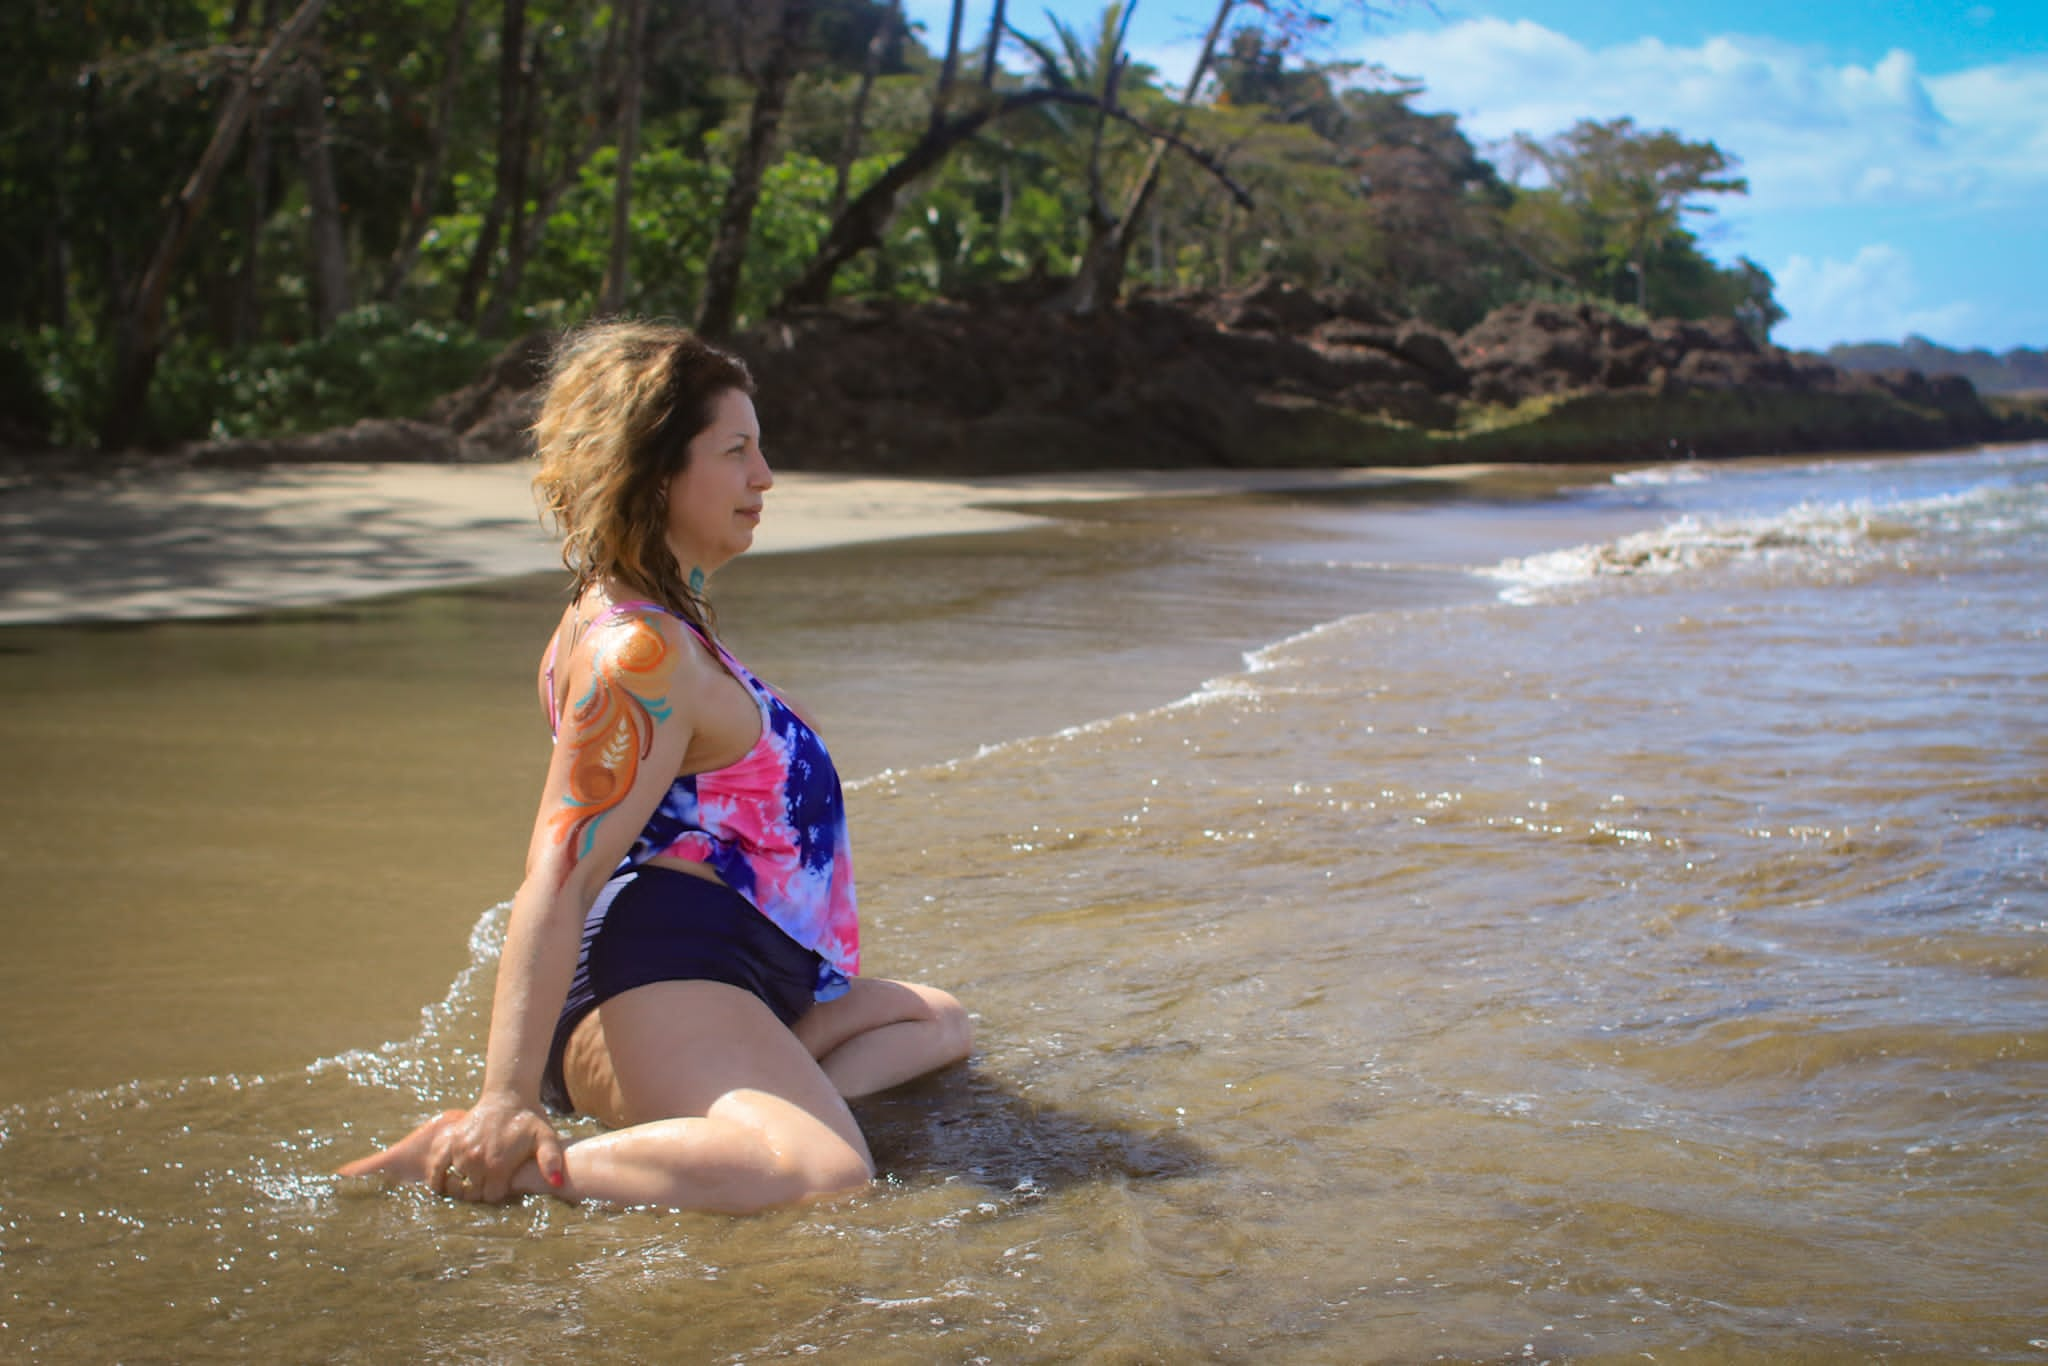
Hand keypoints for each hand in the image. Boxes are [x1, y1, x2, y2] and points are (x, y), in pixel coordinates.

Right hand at [425, 1094, 566, 1202]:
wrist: (509, 1096)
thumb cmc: (530, 1120)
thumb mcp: (547, 1138)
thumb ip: (551, 1161)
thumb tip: (557, 1183)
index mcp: (498, 1165)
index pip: (491, 1197)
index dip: (498, 1194)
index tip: (503, 1186)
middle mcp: (476, 1161)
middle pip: (472, 1192)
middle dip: (480, 1192)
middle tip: (487, 1184)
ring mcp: (461, 1151)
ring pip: (456, 1181)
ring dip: (462, 1183)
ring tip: (472, 1180)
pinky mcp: (452, 1141)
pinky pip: (437, 1166)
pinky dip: (437, 1176)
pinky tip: (439, 1184)